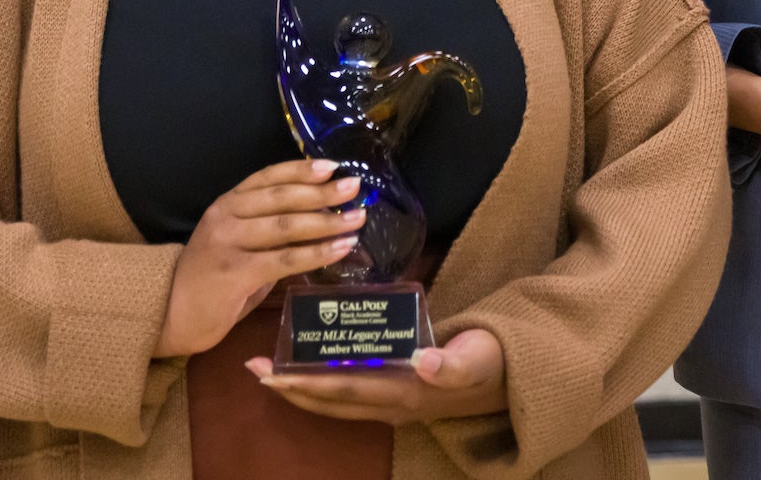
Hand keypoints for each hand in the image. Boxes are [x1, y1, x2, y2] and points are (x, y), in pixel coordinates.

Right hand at [154, 159, 365, 357]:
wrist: (167, 314)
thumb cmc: (209, 281)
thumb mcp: (236, 244)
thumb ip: (268, 232)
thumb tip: (318, 221)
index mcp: (227, 203)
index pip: (268, 177)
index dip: (301, 170)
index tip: (332, 166)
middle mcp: (226, 216)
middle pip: (282, 197)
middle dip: (322, 192)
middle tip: (355, 188)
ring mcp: (228, 243)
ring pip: (287, 226)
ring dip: (327, 222)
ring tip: (357, 219)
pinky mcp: (234, 273)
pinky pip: (285, 259)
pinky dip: (317, 253)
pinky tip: (341, 249)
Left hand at [247, 326, 506, 422]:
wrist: (508, 377)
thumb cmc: (492, 360)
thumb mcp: (478, 358)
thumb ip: (454, 364)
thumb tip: (424, 362)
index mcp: (404, 392)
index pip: (344, 389)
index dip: (304, 383)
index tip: (269, 372)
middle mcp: (391, 403)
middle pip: (329, 400)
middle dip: (288, 387)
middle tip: (252, 367)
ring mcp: (392, 401)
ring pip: (335, 399)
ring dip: (301, 386)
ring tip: (270, 368)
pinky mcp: (395, 392)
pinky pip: (349, 391)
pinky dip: (323, 380)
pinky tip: (310, 363)